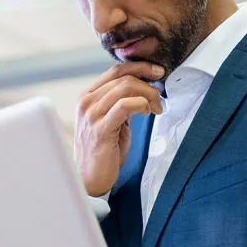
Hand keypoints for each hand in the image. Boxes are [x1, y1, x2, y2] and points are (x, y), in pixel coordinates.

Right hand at [75, 61, 164, 196]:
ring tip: (156, 108)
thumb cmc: (104, 151)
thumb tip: (144, 88)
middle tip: (160, 99)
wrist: (90, 179)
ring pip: (126, 88)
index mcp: (88, 96)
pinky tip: (147, 113)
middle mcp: (86, 102)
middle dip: (148, 84)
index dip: (140, 67)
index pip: (116, 70)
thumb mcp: (112, 120)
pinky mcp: (100, 128)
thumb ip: (121, 103)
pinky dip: (141, 104)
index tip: (158, 72)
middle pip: (123, 77)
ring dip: (148, 95)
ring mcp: (91, 114)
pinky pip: (125, 106)